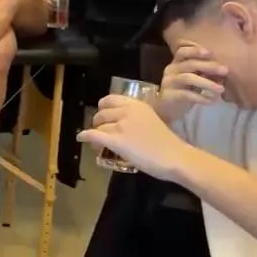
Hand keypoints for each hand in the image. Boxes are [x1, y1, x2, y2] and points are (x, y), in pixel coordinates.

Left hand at [77, 95, 196, 181]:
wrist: (175, 157)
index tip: (104, 116)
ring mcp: (121, 125)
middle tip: (100, 132)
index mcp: (137, 105)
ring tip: (97, 143)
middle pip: (102, 113)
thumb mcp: (151, 121)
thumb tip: (123, 124)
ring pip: (98, 125)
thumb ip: (136, 118)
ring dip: (95, 132)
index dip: (104, 108)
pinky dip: (85, 136)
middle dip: (99, 122)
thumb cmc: (168, 143)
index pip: (111, 99)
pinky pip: (94, 135)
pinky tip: (81, 138)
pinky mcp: (116, 140)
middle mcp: (127, 111)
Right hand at [154, 42, 228, 121]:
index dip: (195, 51)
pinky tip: (211, 101)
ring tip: (221, 89)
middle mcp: (171, 70)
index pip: (183, 51)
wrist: (167, 108)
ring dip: (207, 83)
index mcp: (177, 63)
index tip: (210, 53)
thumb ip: (206, 74)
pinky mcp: (170, 96)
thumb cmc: (184, 90)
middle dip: (209, 66)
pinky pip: (187, 94)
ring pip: (188, 78)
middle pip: (190, 64)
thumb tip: (223, 73)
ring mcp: (169, 82)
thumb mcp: (195, 79)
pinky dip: (201, 97)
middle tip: (225, 70)